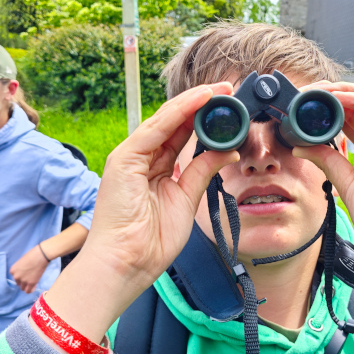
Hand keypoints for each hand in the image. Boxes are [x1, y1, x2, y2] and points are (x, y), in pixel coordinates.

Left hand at [10, 246, 49, 293]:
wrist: (41, 255)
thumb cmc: (33, 255)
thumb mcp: (22, 261)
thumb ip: (20, 269)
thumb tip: (24, 274)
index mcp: (13, 270)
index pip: (15, 277)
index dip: (21, 276)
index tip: (27, 273)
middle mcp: (16, 276)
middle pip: (18, 283)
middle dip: (24, 281)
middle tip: (31, 276)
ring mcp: (23, 280)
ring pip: (22, 288)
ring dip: (27, 286)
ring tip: (33, 280)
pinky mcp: (31, 283)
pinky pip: (28, 291)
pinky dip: (30, 290)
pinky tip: (34, 286)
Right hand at [81, 82, 239, 284]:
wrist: (127, 263)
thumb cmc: (150, 241)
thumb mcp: (186, 198)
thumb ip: (202, 171)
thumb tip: (228, 150)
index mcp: (154, 168)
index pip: (181, 134)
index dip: (204, 118)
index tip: (229, 107)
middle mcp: (141, 158)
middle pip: (174, 122)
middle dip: (202, 104)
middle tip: (228, 90)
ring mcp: (131, 156)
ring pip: (166, 119)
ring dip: (194, 101)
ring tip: (219, 90)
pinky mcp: (124, 158)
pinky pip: (157, 128)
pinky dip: (180, 111)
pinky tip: (201, 99)